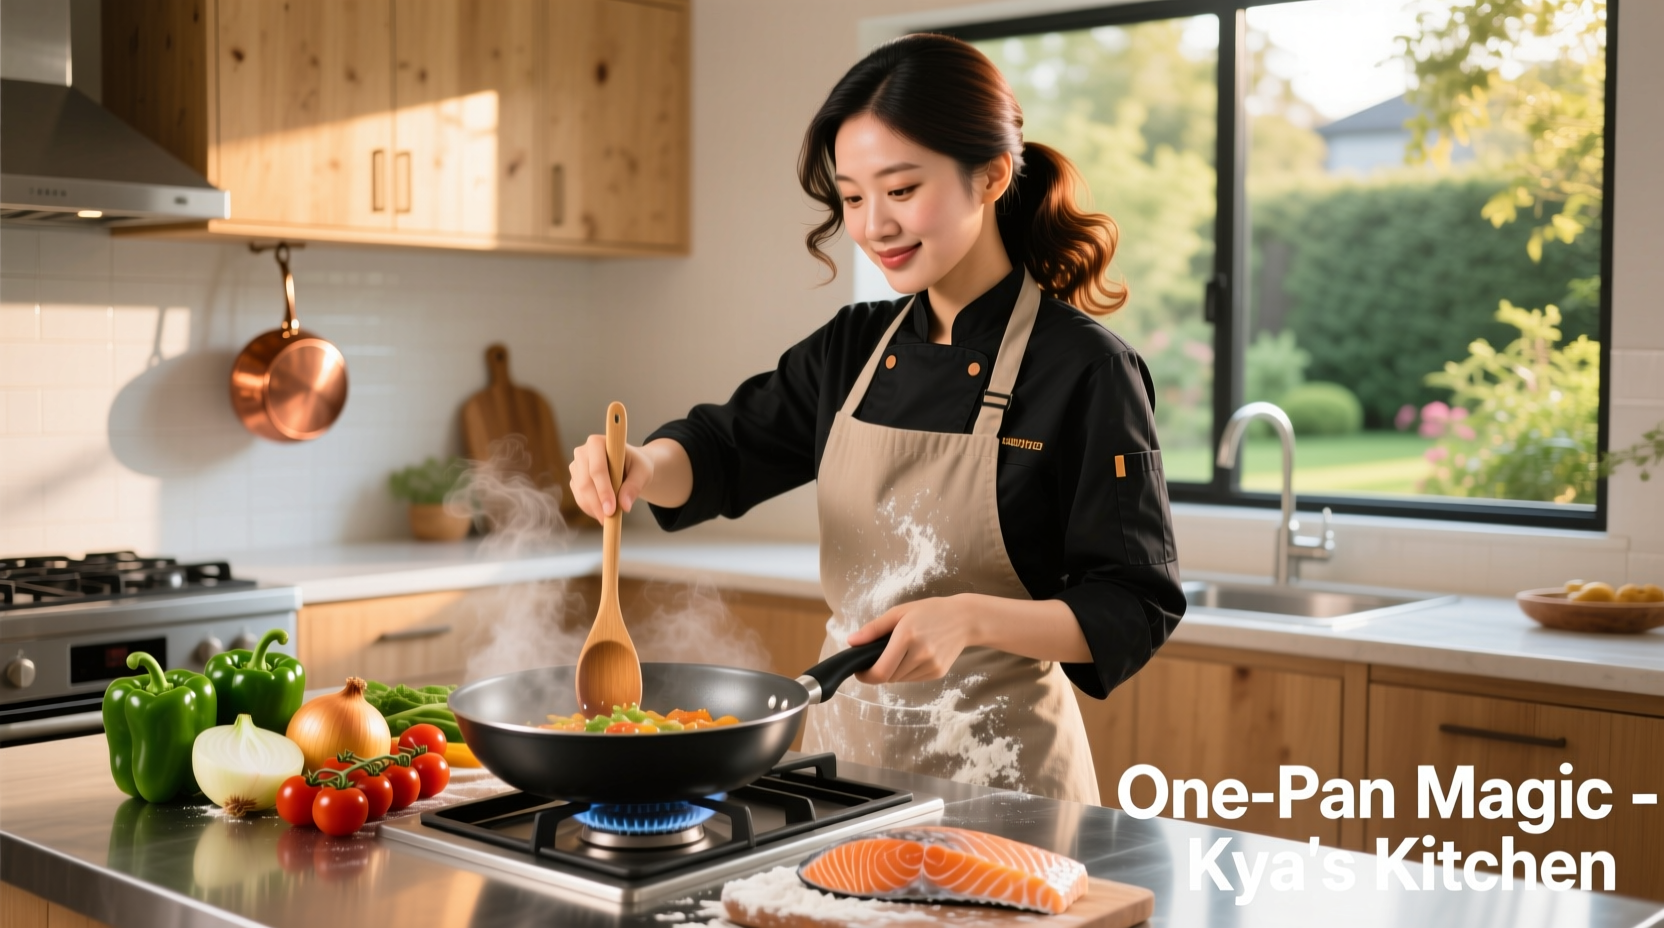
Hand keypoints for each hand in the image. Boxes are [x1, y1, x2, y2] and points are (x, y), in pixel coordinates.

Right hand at [568, 435, 654, 519]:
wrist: (631, 465)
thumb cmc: (637, 465)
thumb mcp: (643, 472)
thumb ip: (634, 486)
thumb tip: (624, 506)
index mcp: (598, 442)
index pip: (597, 469)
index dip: (603, 490)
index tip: (611, 509)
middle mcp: (582, 452)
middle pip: (585, 482)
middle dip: (597, 504)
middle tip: (609, 520)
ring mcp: (576, 466)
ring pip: (581, 492)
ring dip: (594, 508)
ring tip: (610, 519)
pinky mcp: (575, 479)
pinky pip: (579, 498)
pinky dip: (590, 509)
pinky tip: (603, 514)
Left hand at [850, 595, 981, 683]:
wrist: (964, 619)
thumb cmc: (929, 612)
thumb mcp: (899, 612)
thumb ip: (873, 629)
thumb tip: (851, 642)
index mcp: (906, 637)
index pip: (880, 671)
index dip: (866, 676)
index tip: (860, 670)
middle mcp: (920, 654)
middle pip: (888, 677)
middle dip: (879, 670)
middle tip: (880, 655)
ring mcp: (931, 666)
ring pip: (900, 680)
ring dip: (894, 671)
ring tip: (902, 652)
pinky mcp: (938, 673)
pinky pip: (913, 679)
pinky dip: (907, 672)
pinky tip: (915, 656)